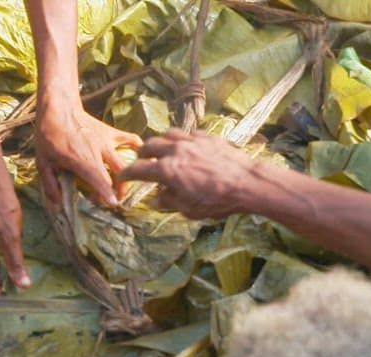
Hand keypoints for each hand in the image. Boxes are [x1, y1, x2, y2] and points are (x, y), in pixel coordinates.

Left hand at [35, 96, 142, 205]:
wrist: (59, 108)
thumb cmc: (50, 136)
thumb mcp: (43, 162)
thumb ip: (50, 185)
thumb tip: (59, 204)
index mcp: (82, 159)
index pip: (100, 180)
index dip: (108, 195)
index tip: (113, 204)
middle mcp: (98, 150)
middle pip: (119, 173)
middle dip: (121, 189)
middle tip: (115, 197)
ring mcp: (108, 140)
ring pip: (128, 159)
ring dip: (131, 174)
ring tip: (127, 183)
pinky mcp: (111, 132)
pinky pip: (131, 139)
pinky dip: (138, 148)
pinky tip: (141, 158)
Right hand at [118, 129, 256, 218]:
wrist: (248, 183)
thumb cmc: (217, 200)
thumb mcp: (188, 209)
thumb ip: (168, 201)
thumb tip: (154, 199)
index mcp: (166, 170)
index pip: (139, 169)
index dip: (127, 172)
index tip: (122, 175)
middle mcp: (175, 151)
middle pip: (150, 145)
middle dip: (142, 152)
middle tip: (141, 158)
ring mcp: (192, 141)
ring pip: (169, 134)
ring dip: (161, 141)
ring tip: (161, 147)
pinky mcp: (208, 137)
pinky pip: (190, 134)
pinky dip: (183, 139)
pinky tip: (187, 146)